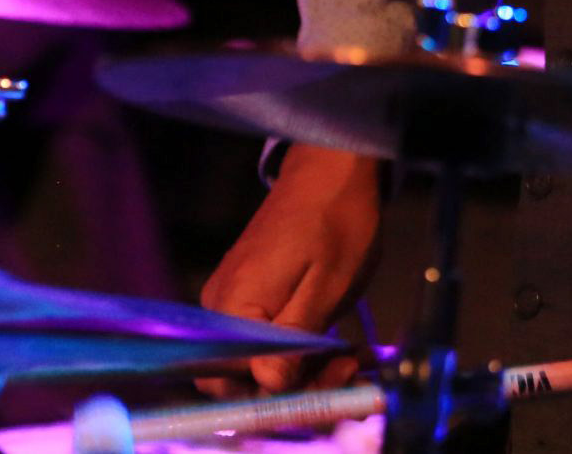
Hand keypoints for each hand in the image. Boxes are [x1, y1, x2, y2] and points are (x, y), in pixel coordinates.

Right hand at [197, 145, 382, 396]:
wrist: (331, 169)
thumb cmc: (335, 220)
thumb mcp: (326, 287)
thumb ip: (293, 340)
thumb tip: (268, 385)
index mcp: (234, 305)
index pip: (226, 382)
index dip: (274, 400)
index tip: (326, 388)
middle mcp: (221, 307)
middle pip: (243, 377)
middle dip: (298, 389)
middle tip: (346, 371)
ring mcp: (232, 299)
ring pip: (260, 361)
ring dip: (306, 371)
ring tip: (350, 358)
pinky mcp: (248, 294)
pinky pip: (266, 339)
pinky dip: (301, 350)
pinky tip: (336, 346)